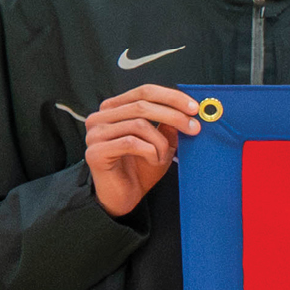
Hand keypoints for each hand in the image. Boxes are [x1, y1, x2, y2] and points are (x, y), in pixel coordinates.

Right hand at [82, 82, 197, 216]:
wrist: (124, 197)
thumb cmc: (140, 169)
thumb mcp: (161, 144)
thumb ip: (168, 126)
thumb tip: (187, 110)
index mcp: (114, 109)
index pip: (144, 92)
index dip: (171, 97)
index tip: (195, 107)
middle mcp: (100, 117)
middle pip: (142, 105)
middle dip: (174, 116)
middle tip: (194, 128)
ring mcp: (95, 134)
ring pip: (139, 124)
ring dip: (160, 142)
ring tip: (164, 157)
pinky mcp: (95, 151)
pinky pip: (131, 142)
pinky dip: (150, 152)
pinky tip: (153, 161)